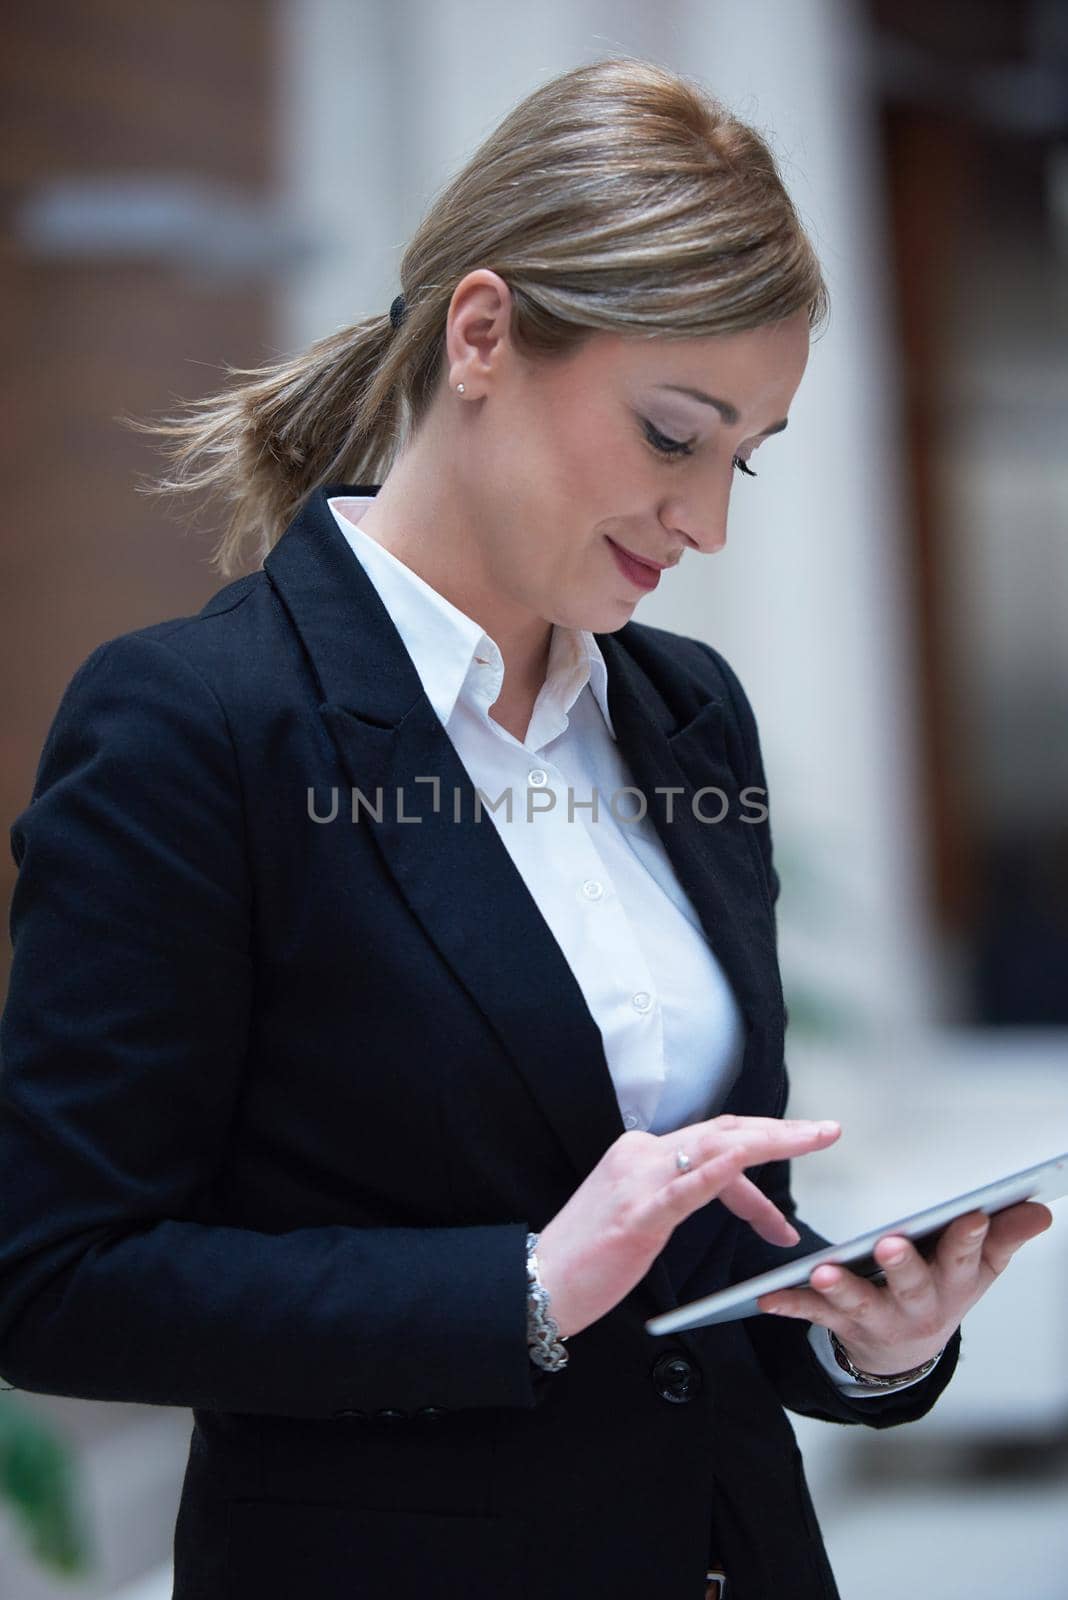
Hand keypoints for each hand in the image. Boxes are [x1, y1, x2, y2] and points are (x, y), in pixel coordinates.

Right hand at [535, 1113, 841, 1339]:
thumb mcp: (640, 1215)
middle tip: (829, 1131)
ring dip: (770, 1143)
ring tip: (813, 1140)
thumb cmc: (589, 1257)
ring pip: (715, 1150)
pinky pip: (685, 1189)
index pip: (715, 1143)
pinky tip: (745, 1160)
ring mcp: (637, 1182)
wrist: (538, 1282)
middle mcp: (640, 1155)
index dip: (763, 1160)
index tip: (791, 1198)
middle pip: (724, 1133)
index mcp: (642, 1153)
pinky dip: (719, 1172)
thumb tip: (726, 1191)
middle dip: (782, 1133)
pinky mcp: (635, 1216)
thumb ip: (677, 1195)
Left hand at [757, 1200, 1053, 1373]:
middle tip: (890, 1244)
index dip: (970, 1236)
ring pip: (859, 1302)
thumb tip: (1041, 1210)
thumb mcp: (981, 1268)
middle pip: (912, 1283)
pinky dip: (789, 1304)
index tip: (972, 1213)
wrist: (907, 1351)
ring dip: (841, 1288)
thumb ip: (1006, 1235)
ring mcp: (878, 1316)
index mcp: (954, 1281)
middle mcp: (918, 1303)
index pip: (967, 1256)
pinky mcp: (842, 1323)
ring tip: (822, 1272)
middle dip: (903, 1264)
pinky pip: (813, 1314)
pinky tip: (766, 1296)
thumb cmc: (944, 1289)